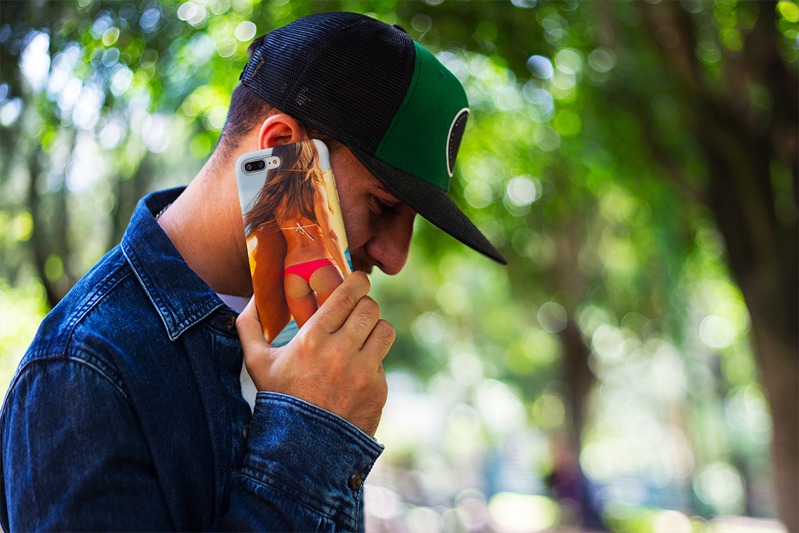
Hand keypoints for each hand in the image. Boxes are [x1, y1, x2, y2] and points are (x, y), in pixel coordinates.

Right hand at [236, 272, 393, 436]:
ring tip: (363, 336)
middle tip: (358, 311)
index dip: (357, 282)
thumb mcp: (256, 363)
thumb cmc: (279, 400)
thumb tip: (251, 299)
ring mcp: (362, 372)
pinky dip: (373, 362)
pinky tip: (356, 372)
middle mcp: (340, 352)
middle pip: (370, 308)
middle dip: (365, 305)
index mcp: (312, 339)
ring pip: (385, 330)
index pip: (348, 295)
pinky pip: (383, 361)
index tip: (357, 281)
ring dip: (374, 329)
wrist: (302, 449)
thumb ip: (249, 327)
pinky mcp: (378, 389)